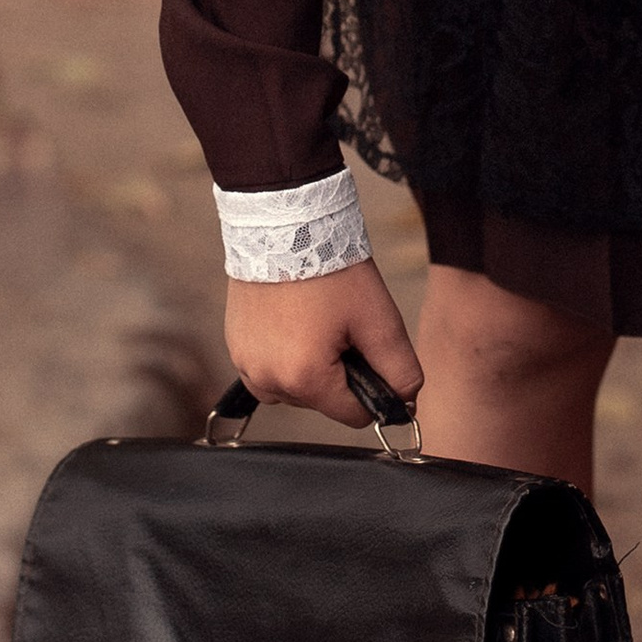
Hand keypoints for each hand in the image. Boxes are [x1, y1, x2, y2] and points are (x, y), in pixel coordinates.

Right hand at [222, 258, 424, 429]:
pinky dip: (285, 354)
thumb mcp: (379, 320)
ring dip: (311, 367)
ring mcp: (245, 364)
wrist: (285, 225)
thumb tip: (406, 403)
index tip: (369, 349)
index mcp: (305, 379)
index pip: (355, 416)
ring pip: (296, 388)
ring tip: (316, 319)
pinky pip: (269, 370)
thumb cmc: (332, 270)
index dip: (373, 388)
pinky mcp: (235, 347)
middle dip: (340, 373)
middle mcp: (267, 380)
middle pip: (323, 401)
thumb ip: (401, 370)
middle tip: (340, 325)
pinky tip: (295, 320)